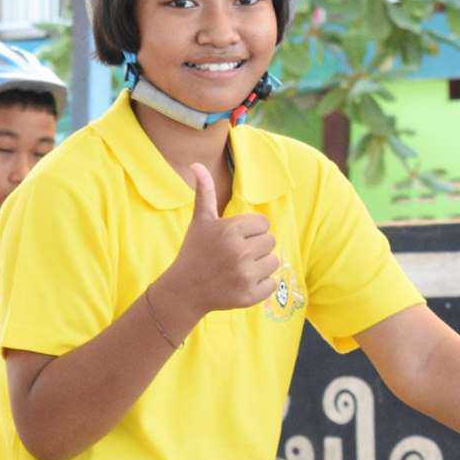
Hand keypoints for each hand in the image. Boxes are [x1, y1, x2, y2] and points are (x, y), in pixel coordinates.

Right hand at [154, 163, 278, 325]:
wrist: (184, 290)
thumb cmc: (195, 251)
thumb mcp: (200, 221)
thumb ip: (204, 193)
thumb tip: (196, 165)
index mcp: (230, 230)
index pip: (264, 224)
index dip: (251, 231)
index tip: (234, 239)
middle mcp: (239, 252)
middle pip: (271, 242)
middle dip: (256, 248)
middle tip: (235, 255)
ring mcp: (245, 275)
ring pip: (274, 262)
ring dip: (260, 266)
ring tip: (238, 269)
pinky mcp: (250, 295)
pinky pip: (273, 284)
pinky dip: (261, 285)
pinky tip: (241, 283)